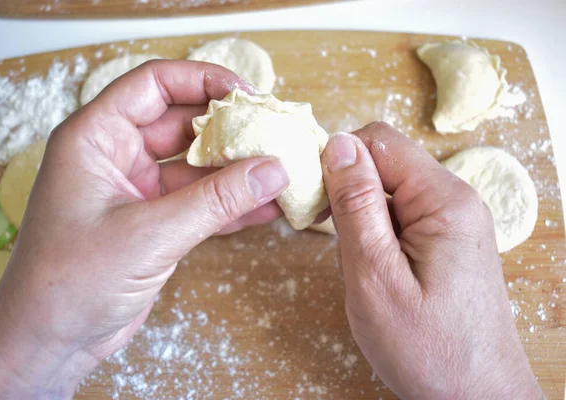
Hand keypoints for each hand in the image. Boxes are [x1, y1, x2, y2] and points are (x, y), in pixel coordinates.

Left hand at [0, 61, 288, 397]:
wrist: (51, 341)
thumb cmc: (72, 281)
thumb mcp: (149, 234)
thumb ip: (216, 201)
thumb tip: (273, 169)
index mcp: (96, 137)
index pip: (153, 84)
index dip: (202, 80)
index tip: (246, 94)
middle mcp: (116, 156)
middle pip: (181, 123)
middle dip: (228, 129)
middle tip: (273, 132)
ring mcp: (137, 191)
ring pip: (195, 166)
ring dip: (236, 171)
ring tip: (280, 170)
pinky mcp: (154, 223)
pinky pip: (199, 202)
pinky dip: (230, 205)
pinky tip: (266, 206)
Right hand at [321, 123, 543, 398]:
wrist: (477, 398)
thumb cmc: (427, 348)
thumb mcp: (375, 276)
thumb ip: (356, 206)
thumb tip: (338, 144)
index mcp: (443, 199)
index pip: (379, 141)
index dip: (338, 160)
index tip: (316, 201)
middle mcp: (455, 200)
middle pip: (384, 165)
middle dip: (349, 197)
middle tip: (340, 248)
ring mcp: (454, 221)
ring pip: (387, 194)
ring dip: (361, 223)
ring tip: (363, 271)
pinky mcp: (448, 240)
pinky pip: (400, 219)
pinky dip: (377, 238)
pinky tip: (377, 273)